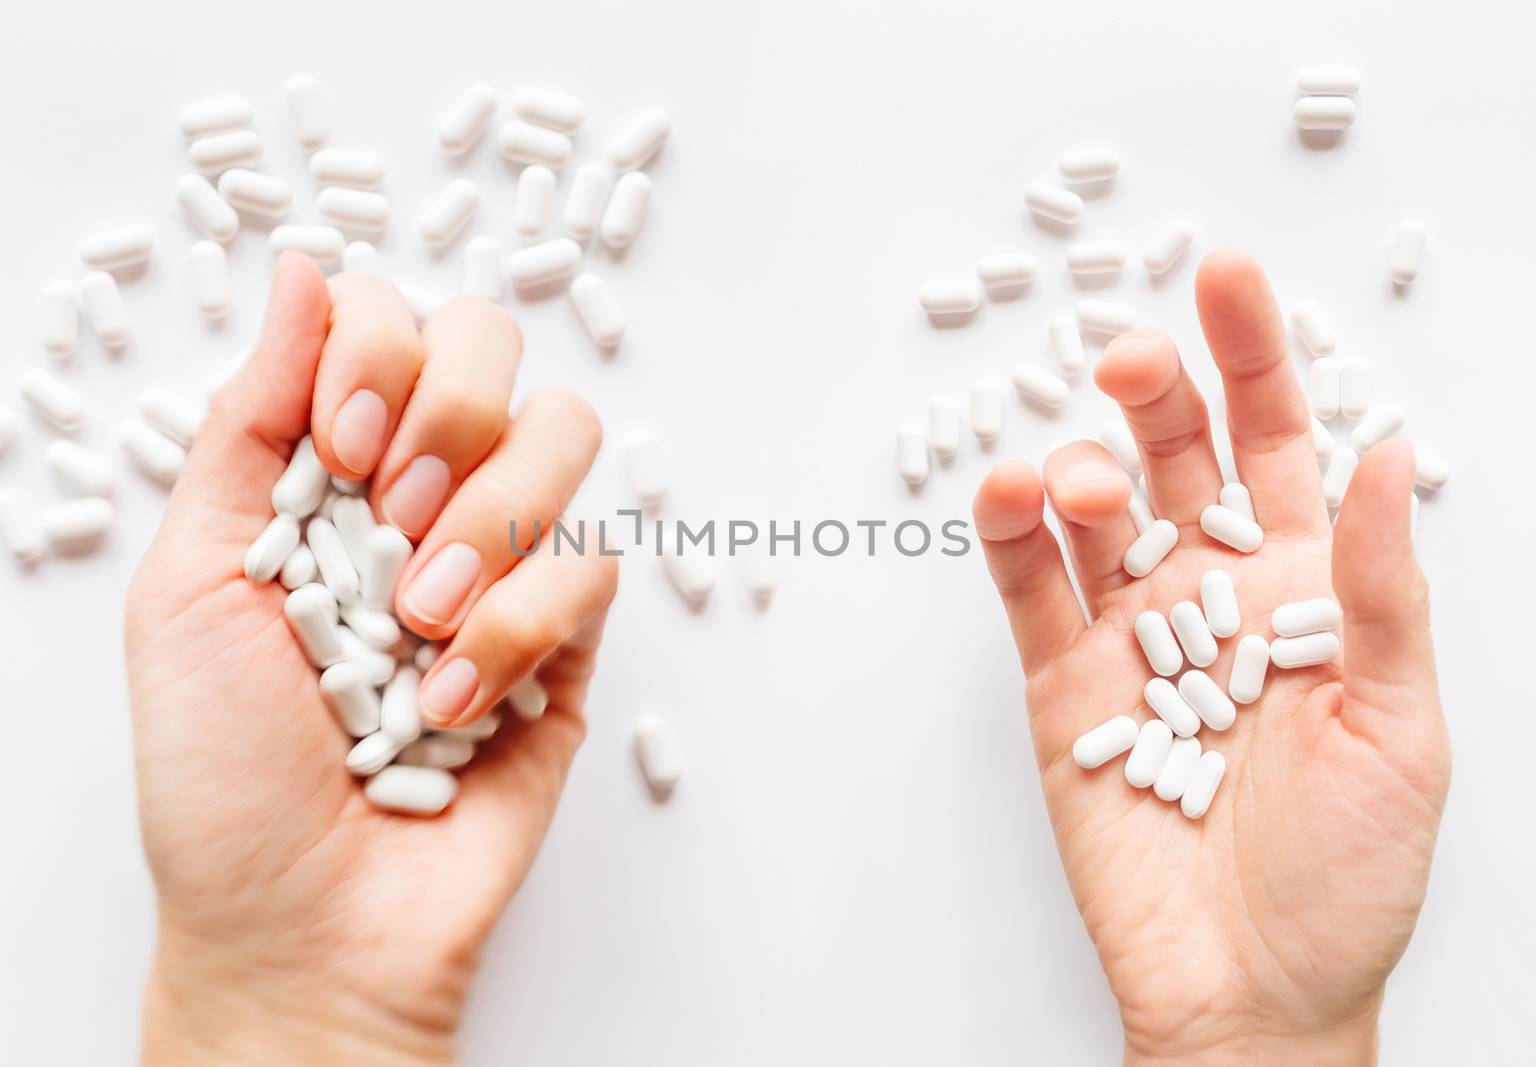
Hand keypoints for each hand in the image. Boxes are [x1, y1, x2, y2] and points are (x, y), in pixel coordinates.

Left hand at [126, 254, 618, 1065]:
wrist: (304, 923)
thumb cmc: (223, 774)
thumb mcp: (188, 581)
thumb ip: (251, 420)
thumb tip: (304, 270)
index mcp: (327, 469)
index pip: (388, 317)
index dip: (378, 352)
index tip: (341, 446)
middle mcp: (424, 496)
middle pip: (493, 343)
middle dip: (450, 413)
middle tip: (391, 515)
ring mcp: (504, 562)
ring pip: (567, 434)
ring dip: (488, 522)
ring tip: (417, 622)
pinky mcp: (571, 640)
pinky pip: (594, 564)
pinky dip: (518, 631)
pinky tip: (452, 706)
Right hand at [971, 250, 1448, 1064]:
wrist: (1252, 991)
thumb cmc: (1349, 873)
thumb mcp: (1400, 726)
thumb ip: (1381, 589)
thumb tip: (1385, 454)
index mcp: (1304, 588)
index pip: (1278, 442)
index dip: (1255, 356)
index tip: (1227, 275)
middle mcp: (1212, 594)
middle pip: (1175, 455)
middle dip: (1154, 389)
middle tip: (1132, 354)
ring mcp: (1131, 637)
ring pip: (1093, 513)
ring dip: (1080, 467)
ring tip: (1083, 473)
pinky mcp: (1061, 687)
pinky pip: (1028, 593)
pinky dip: (1010, 538)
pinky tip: (1012, 498)